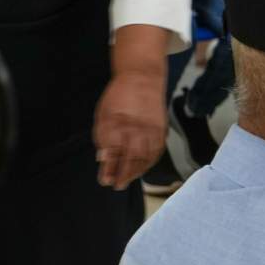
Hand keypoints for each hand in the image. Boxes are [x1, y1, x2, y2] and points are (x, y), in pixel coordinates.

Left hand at [93, 68, 166, 189]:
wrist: (142, 79)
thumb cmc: (118, 97)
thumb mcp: (103, 114)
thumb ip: (102, 136)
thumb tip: (103, 157)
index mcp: (118, 123)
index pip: (114, 151)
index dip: (109, 168)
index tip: (105, 180)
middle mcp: (136, 128)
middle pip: (131, 157)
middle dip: (124, 174)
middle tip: (117, 185)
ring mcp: (151, 129)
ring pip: (146, 156)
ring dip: (137, 171)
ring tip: (128, 179)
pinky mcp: (161, 129)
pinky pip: (157, 150)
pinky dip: (150, 162)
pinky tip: (143, 168)